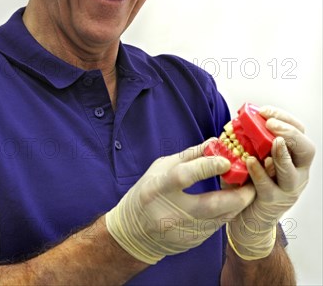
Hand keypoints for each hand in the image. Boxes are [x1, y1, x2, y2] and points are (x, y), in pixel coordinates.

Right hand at [106, 141, 255, 263]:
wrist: (134, 233)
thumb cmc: (147, 192)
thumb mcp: (161, 167)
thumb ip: (189, 156)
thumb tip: (214, 142)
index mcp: (159, 188)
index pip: (186, 176)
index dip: (208, 167)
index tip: (227, 160)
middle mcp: (171, 212)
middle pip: (211, 204)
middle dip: (237, 194)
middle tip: (251, 183)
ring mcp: (182, 231)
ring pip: (219, 218)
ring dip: (237, 204)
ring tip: (248, 190)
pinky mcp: (192, 242)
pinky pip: (216, 226)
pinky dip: (226, 213)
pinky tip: (233, 202)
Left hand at [226, 105, 315, 259]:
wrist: (246, 217)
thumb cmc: (250, 181)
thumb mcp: (252, 156)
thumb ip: (249, 141)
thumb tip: (236, 121)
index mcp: (293, 156)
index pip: (299, 131)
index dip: (285, 118)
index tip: (265, 111)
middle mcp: (297, 172)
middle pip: (306, 149)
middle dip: (290, 133)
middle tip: (271, 124)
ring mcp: (287, 189)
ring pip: (292, 172)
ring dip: (282, 155)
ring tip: (273, 141)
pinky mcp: (272, 202)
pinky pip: (269, 187)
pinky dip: (260, 173)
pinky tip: (250, 162)